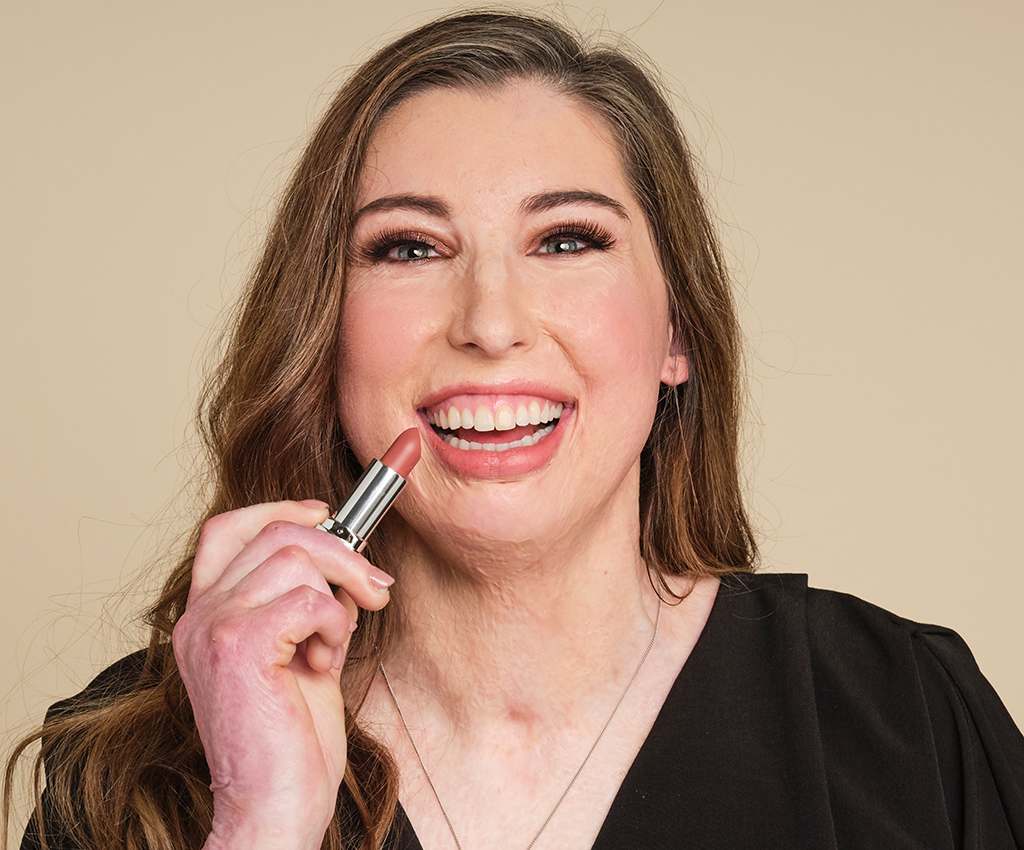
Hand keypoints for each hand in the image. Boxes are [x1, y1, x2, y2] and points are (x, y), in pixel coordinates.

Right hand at [171, 499, 395, 848]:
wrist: (273, 808)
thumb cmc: (290, 741)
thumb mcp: (302, 654)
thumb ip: (309, 605)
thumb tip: (348, 559)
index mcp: (208, 615)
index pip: (228, 529)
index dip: (280, 509)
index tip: (328, 515)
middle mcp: (200, 615)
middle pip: (275, 532)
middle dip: (341, 551)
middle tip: (374, 590)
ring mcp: (214, 628)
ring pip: (296, 556)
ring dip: (339, 594)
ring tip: (337, 644)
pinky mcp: (238, 647)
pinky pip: (310, 600)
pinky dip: (335, 625)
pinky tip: (326, 664)